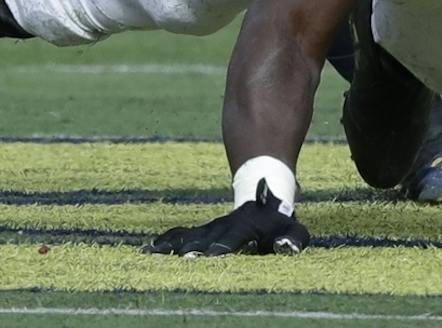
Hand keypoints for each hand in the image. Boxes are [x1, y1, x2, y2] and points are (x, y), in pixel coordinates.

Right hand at [143, 182, 308, 256]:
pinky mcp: (203, 229)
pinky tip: (150, 249)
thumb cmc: (278, 217)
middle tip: (179, 257)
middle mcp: (224, 226)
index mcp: (245, 227)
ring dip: (172, 244)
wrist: (261, 184)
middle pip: (205, 238)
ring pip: (189, 235)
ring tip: (152, 252)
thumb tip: (283, 247)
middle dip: (192, 248)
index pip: (233, 238)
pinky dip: (167, 240)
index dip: (223, 246)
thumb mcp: (291, 228)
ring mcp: (212, 226)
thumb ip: (292, 239)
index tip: (211, 255)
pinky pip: (182, 234)